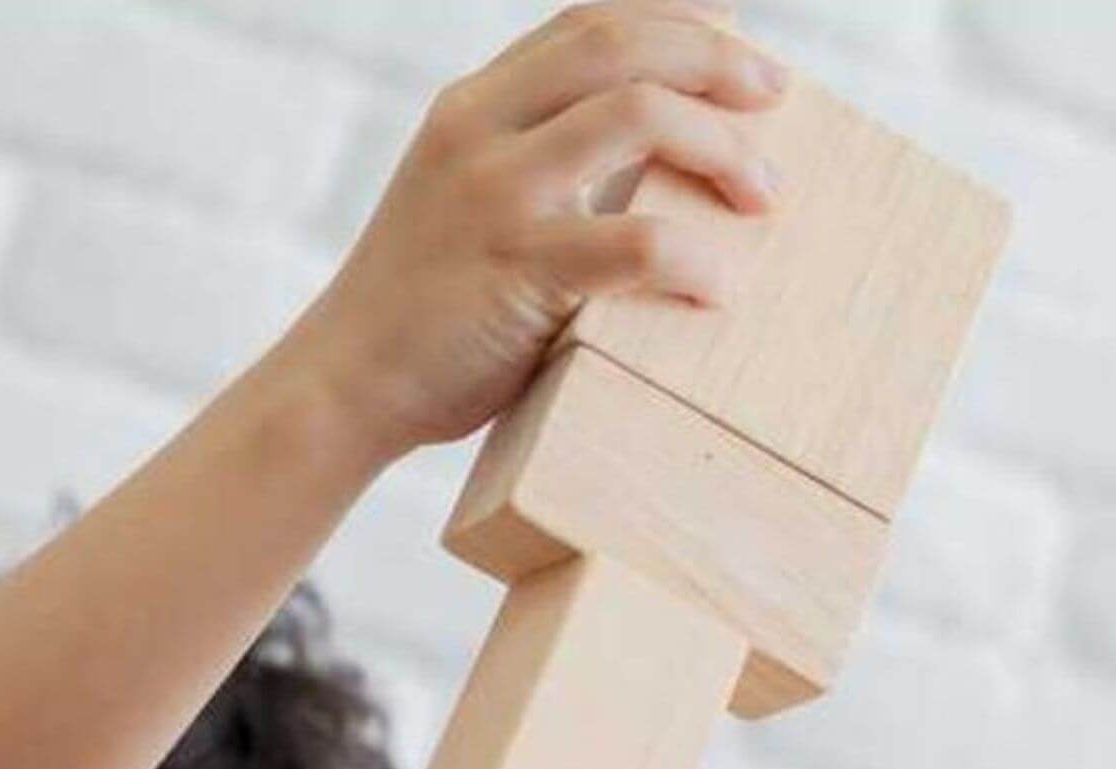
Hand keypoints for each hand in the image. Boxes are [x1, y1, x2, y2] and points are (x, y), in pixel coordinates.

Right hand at [284, 0, 788, 458]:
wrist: (341, 384)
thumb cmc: (417, 313)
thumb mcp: (464, 210)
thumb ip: (538, 176)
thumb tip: (645, 173)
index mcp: (470, 109)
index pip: (588, 23)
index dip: (676, 16)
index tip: (738, 39)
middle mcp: (479, 131)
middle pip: (621, 43)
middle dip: (716, 57)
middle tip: (774, 96)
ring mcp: (494, 196)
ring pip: (637, 117)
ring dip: (721, 146)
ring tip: (764, 194)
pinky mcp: (515, 270)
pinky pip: (633, 241)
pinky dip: (692, 257)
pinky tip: (716, 286)